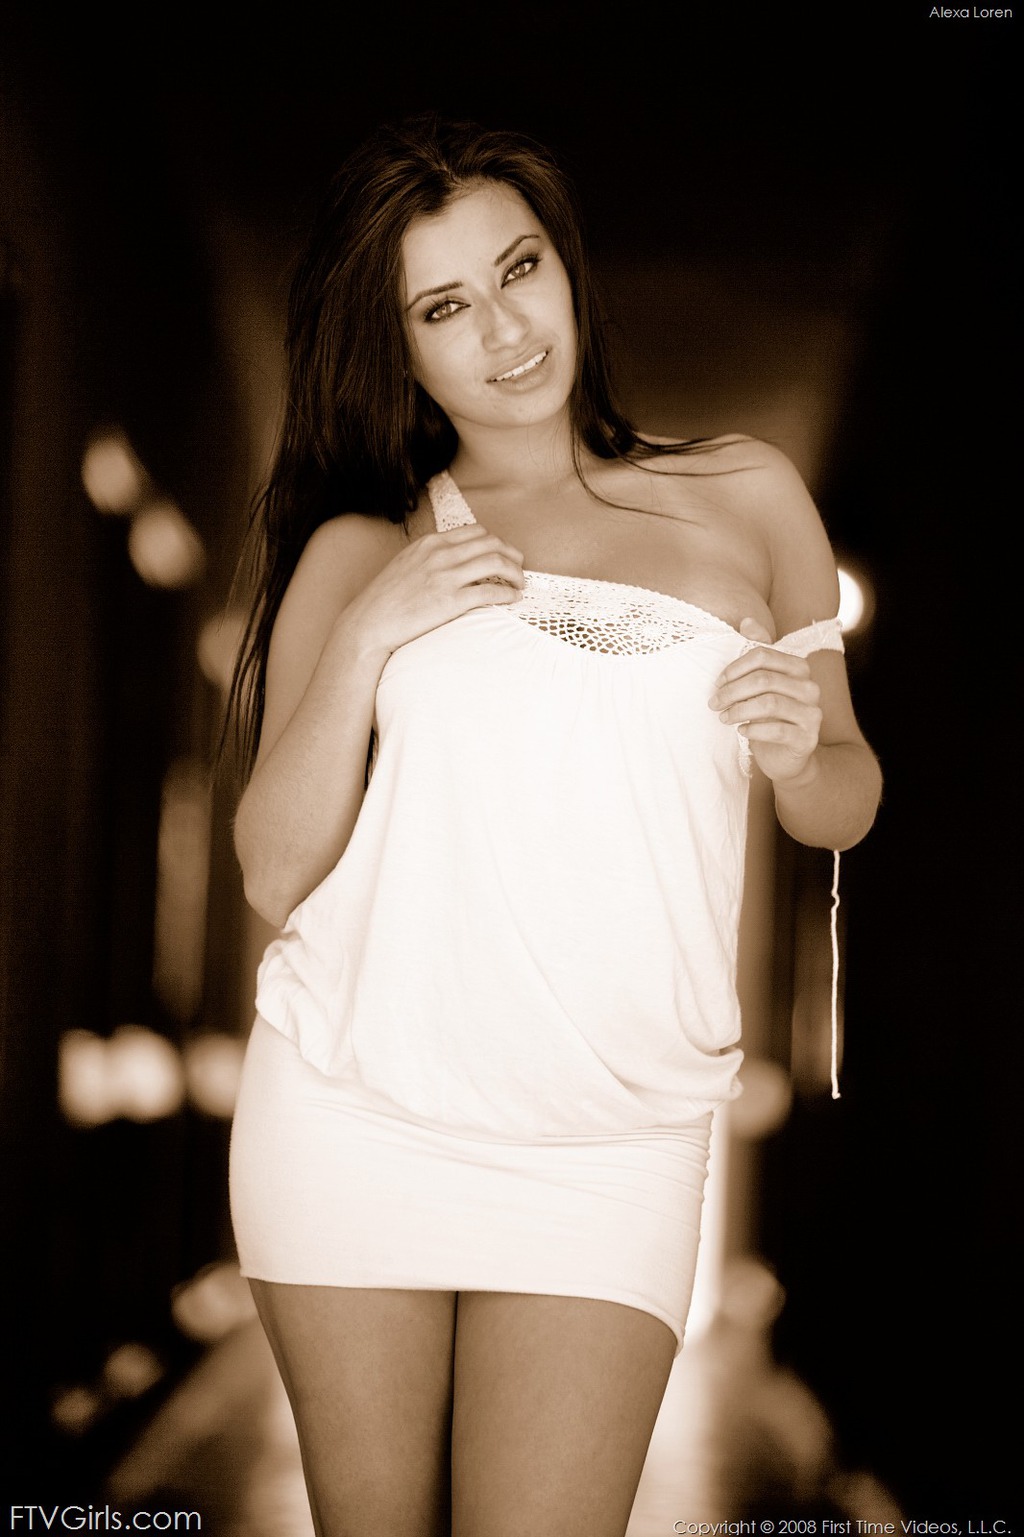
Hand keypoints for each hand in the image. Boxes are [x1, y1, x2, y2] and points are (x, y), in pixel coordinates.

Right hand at [342, 524, 524, 657]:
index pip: (476, 531)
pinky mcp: (451, 601)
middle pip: (491, 542)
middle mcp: (440, 554)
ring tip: (519, 583)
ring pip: (496, 562)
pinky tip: (513, 599)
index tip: (503, 554)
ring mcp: (446, 576)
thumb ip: (430, 557)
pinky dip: (508, 593)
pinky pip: (491, 591)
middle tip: (519, 567)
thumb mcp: (406, 564)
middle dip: (511, 554)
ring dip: (515, 572)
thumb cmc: (385, 600)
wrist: (369, 624)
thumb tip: (454, 559)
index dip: (496, 542)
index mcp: (430, 543)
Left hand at [708, 617, 822, 784]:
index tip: (717, 683)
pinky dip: (753, 729)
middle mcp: (810, 687)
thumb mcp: (762, 683)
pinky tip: (742, 731)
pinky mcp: (807, 738)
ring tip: (724, 717)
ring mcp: (812, 713)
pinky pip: (777, 730)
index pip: (763, 655)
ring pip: (769, 703)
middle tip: (714, 703)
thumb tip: (747, 621)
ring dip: (739, 710)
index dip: (735, 667)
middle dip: (732, 691)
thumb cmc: (770, 716)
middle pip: (764, 679)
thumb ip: (758, 651)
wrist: (787, 757)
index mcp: (799, 668)